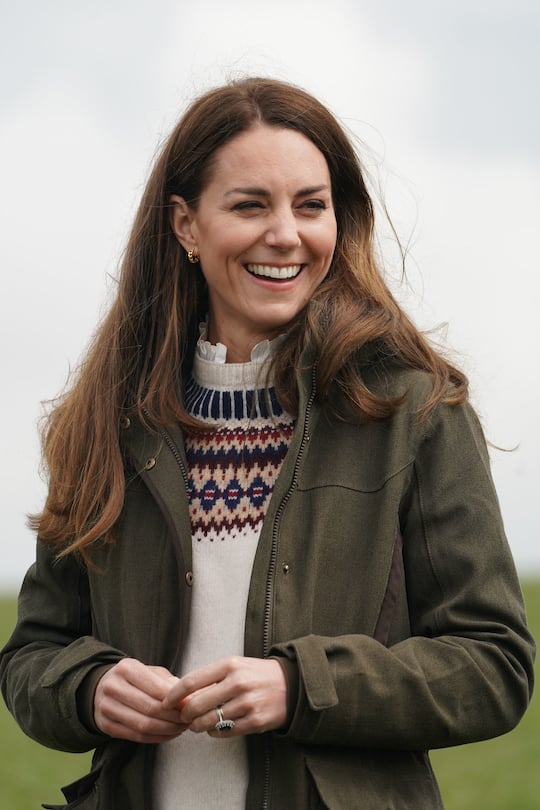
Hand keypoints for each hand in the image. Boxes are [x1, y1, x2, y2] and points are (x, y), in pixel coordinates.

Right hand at [93, 658, 187, 742]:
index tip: (190, 706)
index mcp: (126, 668)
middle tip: (188, 720)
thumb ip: (168, 683)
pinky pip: (136, 736)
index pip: (156, 688)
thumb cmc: (134, 679)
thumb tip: (189, 699)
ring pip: (143, 725)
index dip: (175, 701)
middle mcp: (113, 687)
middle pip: (150, 708)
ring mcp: (106, 707)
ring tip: (181, 728)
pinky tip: (168, 735)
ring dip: (166, 730)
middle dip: (173, 717)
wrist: (103, 687)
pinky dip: (156, 738)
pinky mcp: (105, 725)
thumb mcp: (150, 672)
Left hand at [161, 656, 286, 737]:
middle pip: (197, 705)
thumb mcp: (234, 666)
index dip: (175, 695)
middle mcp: (238, 682)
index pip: (192, 681)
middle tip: (184, 717)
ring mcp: (247, 703)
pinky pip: (225, 732)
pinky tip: (215, 728)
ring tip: (197, 724)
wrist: (290, 685)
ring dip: (198, 726)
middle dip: (186, 714)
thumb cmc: (255, 674)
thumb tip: (182, 696)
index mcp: (229, 665)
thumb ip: (210, 678)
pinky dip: (214, 733)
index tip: (165, 702)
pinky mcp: (255, 721)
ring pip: (209, 721)